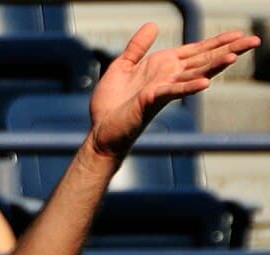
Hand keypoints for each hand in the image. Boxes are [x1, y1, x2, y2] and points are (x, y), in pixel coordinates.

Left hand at [90, 22, 259, 157]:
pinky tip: (205, 83)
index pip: (196, 51)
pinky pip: (173, 92)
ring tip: (236, 56)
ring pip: (194, 74)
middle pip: (203, 60)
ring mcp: (162, 89)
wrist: (100, 130)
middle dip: (228, 49)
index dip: (217, 42)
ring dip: (215, 65)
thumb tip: (152, 25)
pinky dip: (188, 87)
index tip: (239, 34)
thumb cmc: (110, 104)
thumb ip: (137, 47)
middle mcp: (168, 77)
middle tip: (255, 40)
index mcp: (163, 66)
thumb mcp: (122, 66)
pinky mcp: (151, 101)